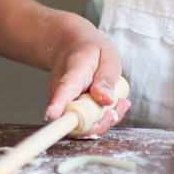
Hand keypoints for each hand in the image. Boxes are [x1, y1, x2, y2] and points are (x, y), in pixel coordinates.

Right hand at [44, 16, 129, 135]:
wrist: (69, 47)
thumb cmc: (90, 52)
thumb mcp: (107, 56)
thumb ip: (106, 78)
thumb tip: (105, 100)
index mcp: (72, 73)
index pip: (63, 90)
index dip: (58, 104)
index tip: (51, 115)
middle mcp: (60, 93)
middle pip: (74, 118)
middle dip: (100, 122)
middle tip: (121, 103)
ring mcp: (62, 104)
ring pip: (81, 126)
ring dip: (104, 120)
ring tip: (121, 102)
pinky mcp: (68, 112)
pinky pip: (85, 125)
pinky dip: (102, 120)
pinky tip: (113, 106)